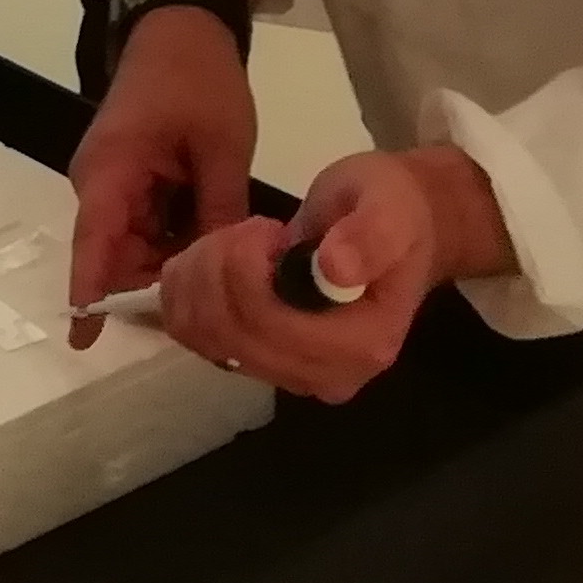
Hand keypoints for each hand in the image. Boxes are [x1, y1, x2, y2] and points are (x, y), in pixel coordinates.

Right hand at [66, 6, 255, 349]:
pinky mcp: (130, 178)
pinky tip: (212, 255)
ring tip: (221, 289)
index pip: (93, 245)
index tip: (85, 344)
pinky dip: (173, 242)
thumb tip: (228, 274)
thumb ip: (220, 212)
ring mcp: (113, 181)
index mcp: (111, 171)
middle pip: (115, 254)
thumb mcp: (222, 148)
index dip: (90, 295)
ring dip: (168, 265)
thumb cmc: (198, 79)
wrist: (183, 25)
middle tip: (211, 317)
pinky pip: (145, 225)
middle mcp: (99, 183)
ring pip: (133, 243)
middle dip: (153, 288)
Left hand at [150, 146, 513, 404]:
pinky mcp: (258, 362)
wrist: (396, 228)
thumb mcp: (390, 206)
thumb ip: (370, 235)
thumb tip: (335, 268)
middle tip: (244, 228)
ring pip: (204, 336)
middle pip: (231, 335)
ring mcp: (288, 375)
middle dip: (216, 269)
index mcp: (363, 346)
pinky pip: (195, 337)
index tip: (264, 226)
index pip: (272, 324)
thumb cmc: (394, 211)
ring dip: (196, 278)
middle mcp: (324, 377)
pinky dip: (186, 293)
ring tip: (231, 239)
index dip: (244, 270)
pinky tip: (211, 259)